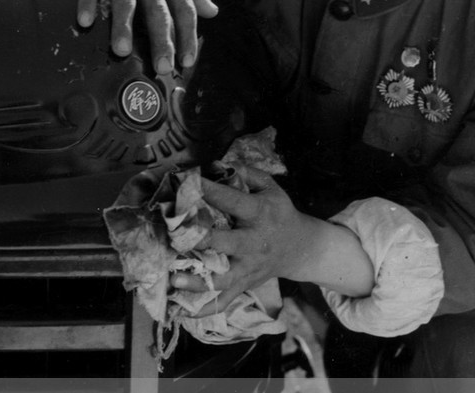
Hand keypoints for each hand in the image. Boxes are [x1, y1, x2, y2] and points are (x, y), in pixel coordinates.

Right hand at [73, 0, 218, 72]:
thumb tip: (214, 13)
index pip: (185, 9)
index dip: (188, 36)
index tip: (188, 61)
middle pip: (157, 10)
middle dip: (161, 40)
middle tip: (162, 67)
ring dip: (124, 25)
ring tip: (122, 51)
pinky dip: (87, 0)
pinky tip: (84, 21)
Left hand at [171, 165, 314, 315]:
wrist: (300, 247)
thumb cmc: (279, 212)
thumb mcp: (271, 187)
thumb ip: (248, 174)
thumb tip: (220, 164)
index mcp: (260, 214)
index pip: (234, 201)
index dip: (211, 191)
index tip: (187, 183)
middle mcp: (254, 242)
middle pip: (226, 242)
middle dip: (201, 240)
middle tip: (175, 235)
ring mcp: (249, 267)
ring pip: (223, 278)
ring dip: (198, 280)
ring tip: (174, 280)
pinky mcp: (245, 284)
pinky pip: (225, 301)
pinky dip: (205, 308)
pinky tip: (182, 311)